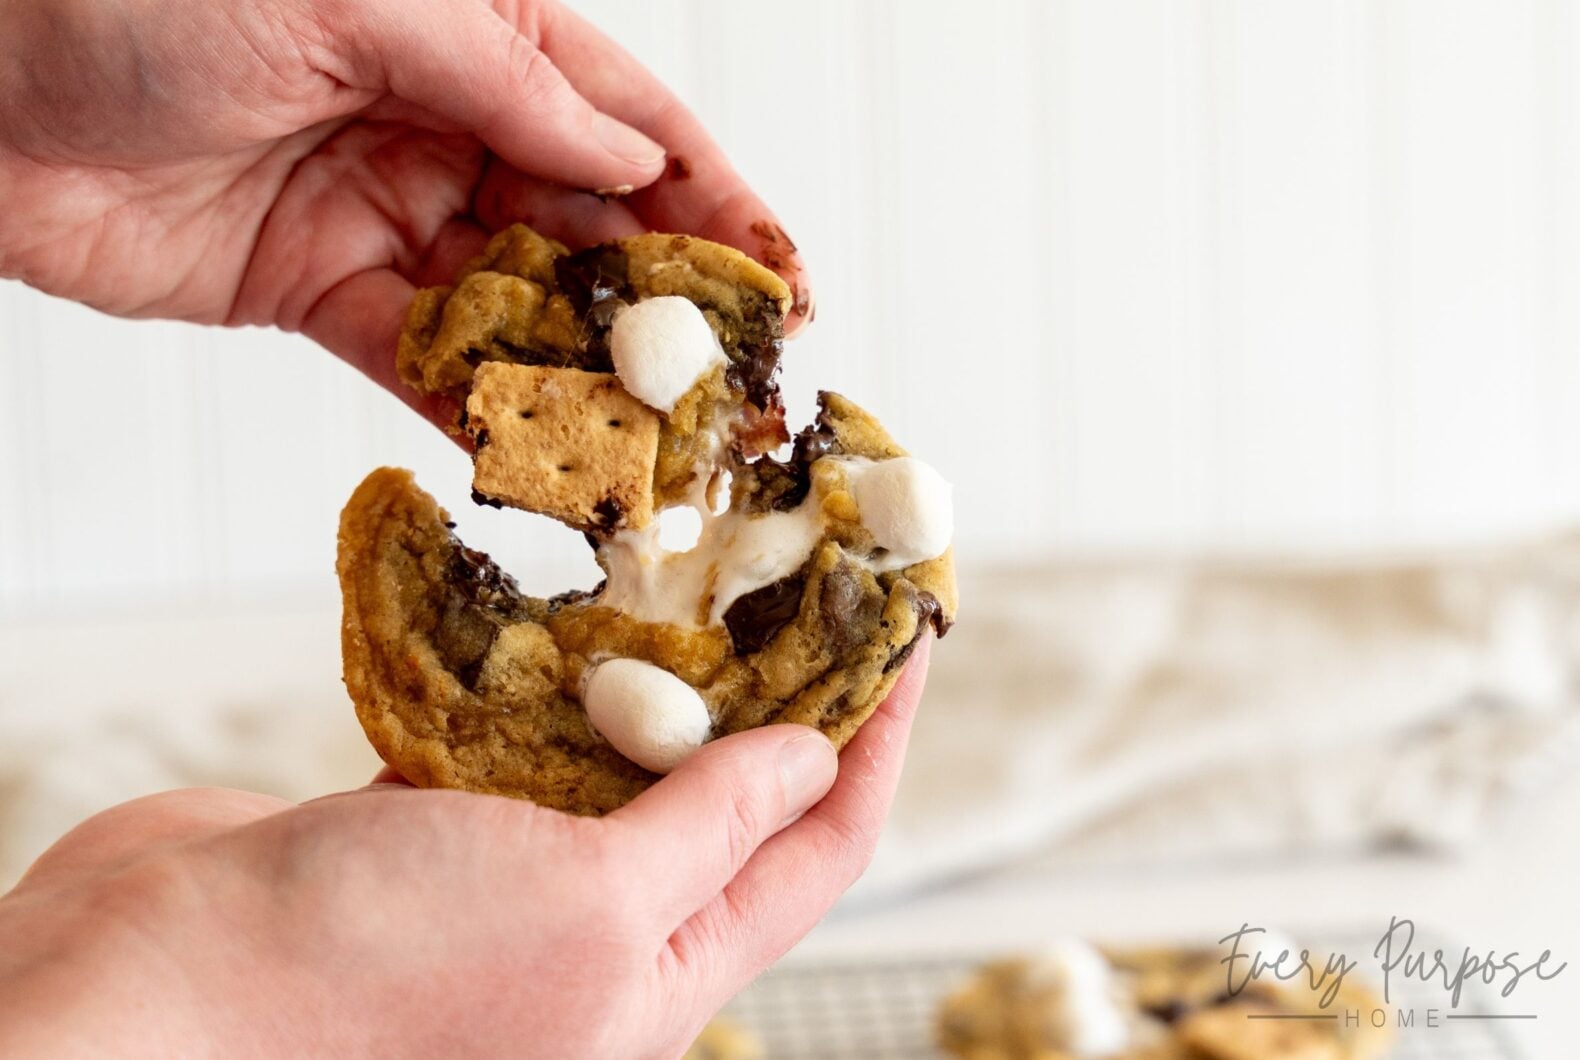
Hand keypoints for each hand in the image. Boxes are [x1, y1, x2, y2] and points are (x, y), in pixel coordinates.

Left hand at [0, 0, 812, 426]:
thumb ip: (506, 84)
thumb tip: (630, 155)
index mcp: (478, 31)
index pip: (631, 123)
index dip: (716, 206)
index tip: (780, 284)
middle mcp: (446, 121)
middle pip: (591, 223)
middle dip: (665, 305)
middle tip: (731, 387)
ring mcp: (385, 211)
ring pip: (518, 302)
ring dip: (585, 372)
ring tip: (654, 441)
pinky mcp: (318, 289)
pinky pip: (423, 357)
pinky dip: (479, 404)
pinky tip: (540, 451)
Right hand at [0, 643, 926, 1057]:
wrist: (155, 995)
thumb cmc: (371, 981)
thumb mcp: (588, 909)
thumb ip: (707, 832)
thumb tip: (814, 757)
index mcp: (661, 973)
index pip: (816, 849)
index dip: (874, 742)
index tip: (907, 638)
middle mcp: (600, 929)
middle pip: (729, 794)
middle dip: (777, 687)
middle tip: (806, 576)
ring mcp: (510, 872)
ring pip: (618, 754)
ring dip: (657, 669)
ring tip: (701, 568)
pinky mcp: (425, 823)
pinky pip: (512, 734)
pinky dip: (537, 673)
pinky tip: (558, 609)